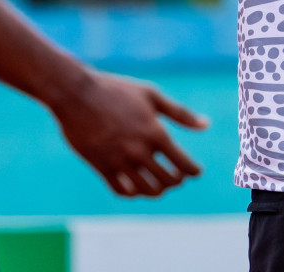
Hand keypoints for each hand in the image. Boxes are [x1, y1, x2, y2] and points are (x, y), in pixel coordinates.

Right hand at [53, 72, 207, 197]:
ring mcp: (120, 162)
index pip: (183, 165)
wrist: (77, 95)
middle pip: (168, 181)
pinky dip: (133, 192)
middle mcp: (140, 151)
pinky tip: (136, 185)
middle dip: (176, 181)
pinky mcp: (101, 168)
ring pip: (147, 191)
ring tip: (159, 184)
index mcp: (155, 133)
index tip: (195, 172)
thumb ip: (180, 113)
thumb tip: (206, 125)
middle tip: (177, 177)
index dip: (193, 171)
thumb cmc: (116, 91)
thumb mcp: (151, 95)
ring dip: (157, 190)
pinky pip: (123, 191)